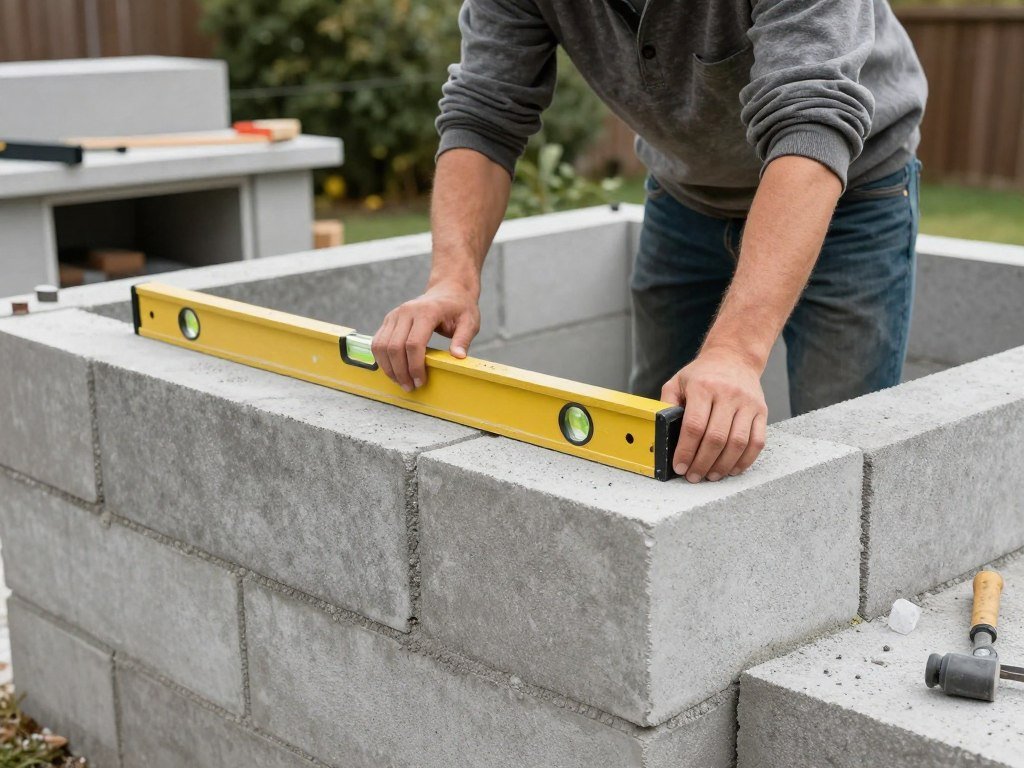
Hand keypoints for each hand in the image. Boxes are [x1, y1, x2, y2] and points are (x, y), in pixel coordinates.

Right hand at [371, 281, 479, 391]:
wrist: (448, 289)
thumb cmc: (459, 307)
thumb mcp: (469, 322)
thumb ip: (463, 339)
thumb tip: (458, 357)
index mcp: (427, 312)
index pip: (414, 344)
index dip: (415, 366)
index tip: (420, 381)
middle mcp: (407, 311)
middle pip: (394, 347)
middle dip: (400, 371)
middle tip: (410, 387)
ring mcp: (395, 314)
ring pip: (381, 345)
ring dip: (388, 367)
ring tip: (400, 382)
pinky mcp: (389, 319)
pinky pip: (378, 341)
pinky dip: (382, 359)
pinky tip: (393, 370)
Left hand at [660, 347, 767, 482]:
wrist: (733, 357)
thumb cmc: (701, 375)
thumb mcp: (677, 382)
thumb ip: (667, 406)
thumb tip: (661, 434)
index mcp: (703, 387)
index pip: (694, 426)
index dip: (686, 451)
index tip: (679, 467)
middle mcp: (728, 394)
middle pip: (716, 438)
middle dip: (702, 463)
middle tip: (693, 476)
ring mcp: (747, 403)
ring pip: (738, 443)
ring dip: (723, 465)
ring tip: (711, 476)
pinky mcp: (762, 411)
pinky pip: (757, 441)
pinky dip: (745, 460)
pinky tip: (732, 469)